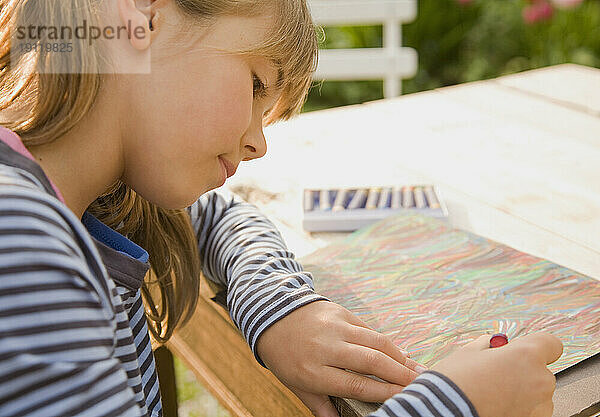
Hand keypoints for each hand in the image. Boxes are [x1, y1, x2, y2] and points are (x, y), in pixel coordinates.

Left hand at [255, 300, 426, 416]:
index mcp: (312, 370)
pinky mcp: (340, 312)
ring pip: (375, 342)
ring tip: (418, 370)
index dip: (382, 392)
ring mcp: (334, 327)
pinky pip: (369, 329)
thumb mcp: (295, 383)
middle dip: (399, 375)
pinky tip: (400, 353)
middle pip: (370, 362)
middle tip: (421, 385)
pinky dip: (387, 342)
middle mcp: (325, 347)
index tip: (403, 398)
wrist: (271, 312)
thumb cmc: (284, 354)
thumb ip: (319, 404)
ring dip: (400, 357)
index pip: (354, 384)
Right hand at [432, 332, 562, 416]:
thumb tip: (493, 345)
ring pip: (538, 394)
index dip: (537, 345)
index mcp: (527, 355)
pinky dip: (520, 410)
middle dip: (523, 372)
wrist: (446, 413)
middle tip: (496, 376)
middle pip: (541, 371)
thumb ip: (488, 345)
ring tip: (494, 396)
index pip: (551, 343)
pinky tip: (498, 407)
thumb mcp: (469, 352)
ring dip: (522, 393)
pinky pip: (533, 411)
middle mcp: (540, 380)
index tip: (522, 351)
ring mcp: (540, 406)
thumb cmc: (456, 382)